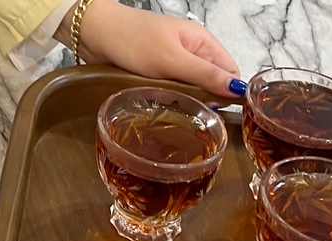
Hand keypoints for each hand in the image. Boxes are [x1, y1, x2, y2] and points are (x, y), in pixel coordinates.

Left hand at [55, 0, 242, 96]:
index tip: (219, 113)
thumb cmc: (133, 40)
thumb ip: (205, 75)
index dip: (229, 92)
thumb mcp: (173, 60)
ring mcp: (175, 64)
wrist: (95, 34)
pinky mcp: (159, 74)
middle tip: (194, 115)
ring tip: (178, 114)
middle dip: (207, 101)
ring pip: (193, 91)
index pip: (230, 72)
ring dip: (188, 103)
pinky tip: (165, 108)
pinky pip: (174, 92)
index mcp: (203, 42)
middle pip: (212, 84)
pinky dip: (171, 101)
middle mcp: (192, 52)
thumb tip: (237, 89)